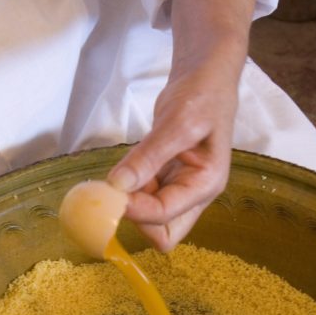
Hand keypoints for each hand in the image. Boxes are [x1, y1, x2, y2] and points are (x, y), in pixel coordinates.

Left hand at [107, 59, 238, 250]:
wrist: (204, 80)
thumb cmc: (202, 96)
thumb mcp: (177, 123)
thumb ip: (149, 156)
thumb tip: (119, 186)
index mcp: (206, 184)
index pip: (165, 215)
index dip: (134, 209)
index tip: (109, 192)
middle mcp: (194, 194)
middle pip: (163, 234)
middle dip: (136, 219)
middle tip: (116, 191)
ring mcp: (179, 189)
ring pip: (149, 218)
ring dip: (129, 202)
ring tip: (120, 171)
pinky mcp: (164, 181)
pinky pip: (142, 197)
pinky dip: (128, 189)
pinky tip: (124, 169)